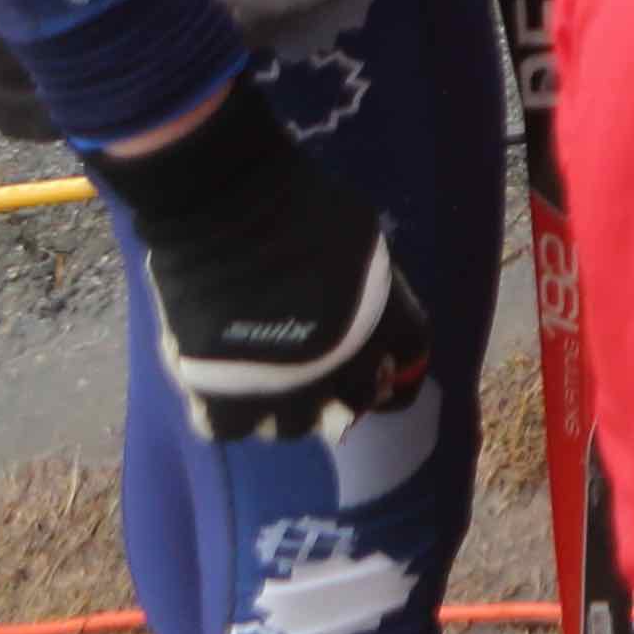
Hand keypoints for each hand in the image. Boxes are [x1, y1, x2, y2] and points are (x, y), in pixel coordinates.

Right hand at [82, 91, 429, 439]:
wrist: (232, 209)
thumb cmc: (301, 206)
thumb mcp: (360, 240)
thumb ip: (368, 285)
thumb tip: (361, 308)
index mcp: (385, 324)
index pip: (413, 359)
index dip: (398, 367)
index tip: (382, 367)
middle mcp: (341, 368)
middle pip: (351, 408)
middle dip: (338, 393)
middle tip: (314, 376)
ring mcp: (282, 386)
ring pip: (289, 427)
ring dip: (281, 408)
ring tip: (263, 383)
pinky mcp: (222, 392)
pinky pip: (228, 428)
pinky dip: (225, 413)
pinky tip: (220, 388)